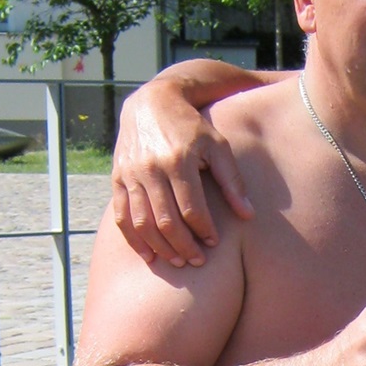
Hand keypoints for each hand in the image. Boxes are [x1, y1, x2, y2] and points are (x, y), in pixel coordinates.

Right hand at [111, 84, 253, 267]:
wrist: (152, 103)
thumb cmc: (192, 128)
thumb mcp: (217, 146)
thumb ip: (232, 181)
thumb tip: (248, 215)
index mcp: (178, 160)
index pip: (191, 208)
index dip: (203, 230)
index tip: (214, 242)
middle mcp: (151, 168)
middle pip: (166, 221)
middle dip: (184, 246)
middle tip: (197, 261)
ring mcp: (131, 174)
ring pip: (143, 223)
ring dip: (160, 248)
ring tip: (177, 262)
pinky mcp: (117, 178)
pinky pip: (122, 216)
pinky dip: (134, 240)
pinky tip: (149, 256)